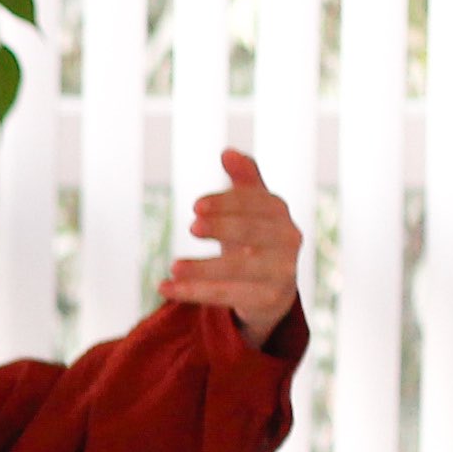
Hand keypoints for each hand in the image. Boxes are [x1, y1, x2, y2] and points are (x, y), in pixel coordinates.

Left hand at [165, 149, 301, 348]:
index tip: (195, 206)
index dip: (229, 203)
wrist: (271, 289)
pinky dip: (194, 292)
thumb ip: (243, 180)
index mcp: (281, 214)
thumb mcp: (252, 209)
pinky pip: (228, 296)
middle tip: (191, 226)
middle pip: (255, 233)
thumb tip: (227, 152)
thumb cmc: (255, 239)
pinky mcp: (267, 300)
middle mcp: (288, 242)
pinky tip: (164, 286)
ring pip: (241, 269)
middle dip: (224, 228)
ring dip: (205, 268)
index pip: (259, 204)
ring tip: (173, 266)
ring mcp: (282, 272)